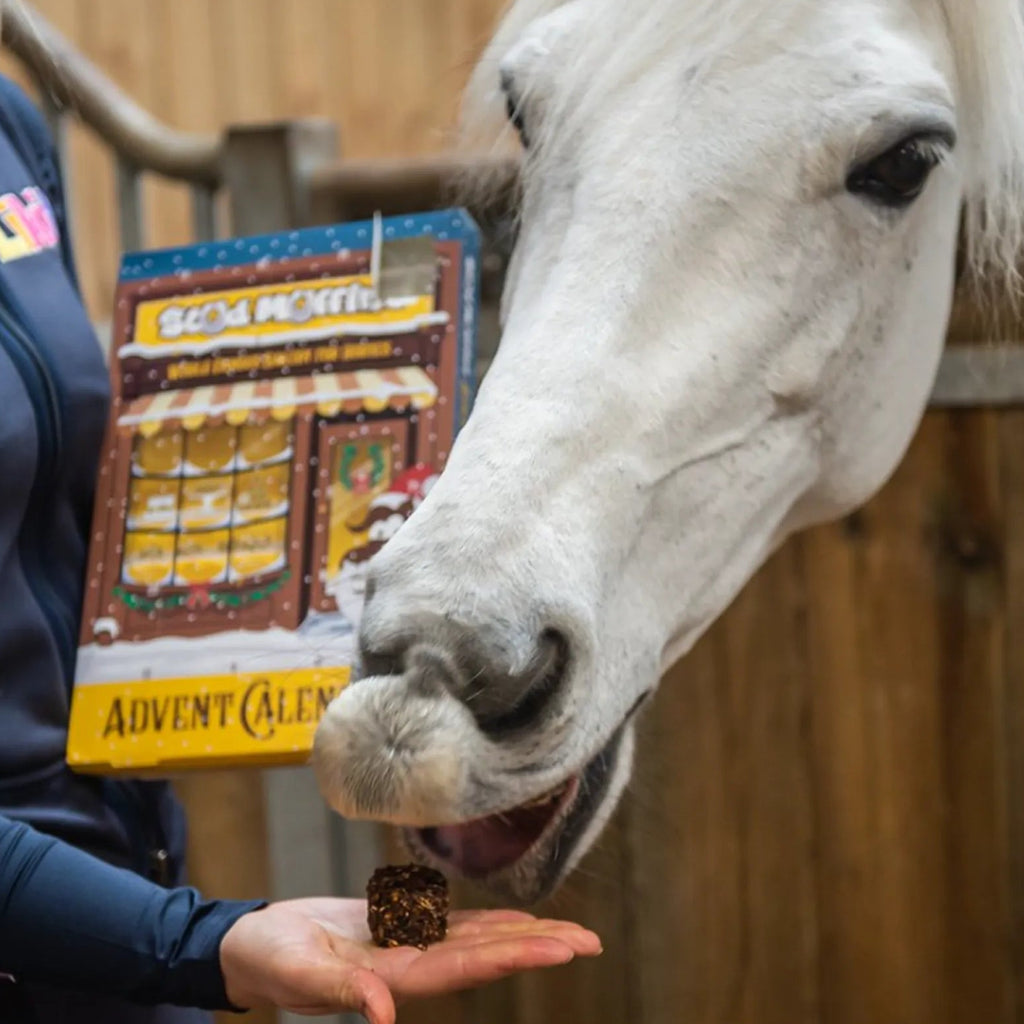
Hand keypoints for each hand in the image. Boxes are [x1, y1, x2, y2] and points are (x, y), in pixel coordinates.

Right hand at [220, 898, 601, 1022]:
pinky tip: (518, 920)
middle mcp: (411, 966)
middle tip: (591, 941)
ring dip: (524, 936)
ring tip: (571, 934)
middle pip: (485, 956)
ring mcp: (407, 948)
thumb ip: (341, 993)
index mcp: (393, 979)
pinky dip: (489, 923)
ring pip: (477, 941)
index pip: (466, 969)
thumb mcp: (298, 975)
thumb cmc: (270, 961)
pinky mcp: (397, 929)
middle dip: (538, 947)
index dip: (514, 956)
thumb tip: (384, 1017)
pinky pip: (453, 925)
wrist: (254, 945)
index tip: (560, 949)